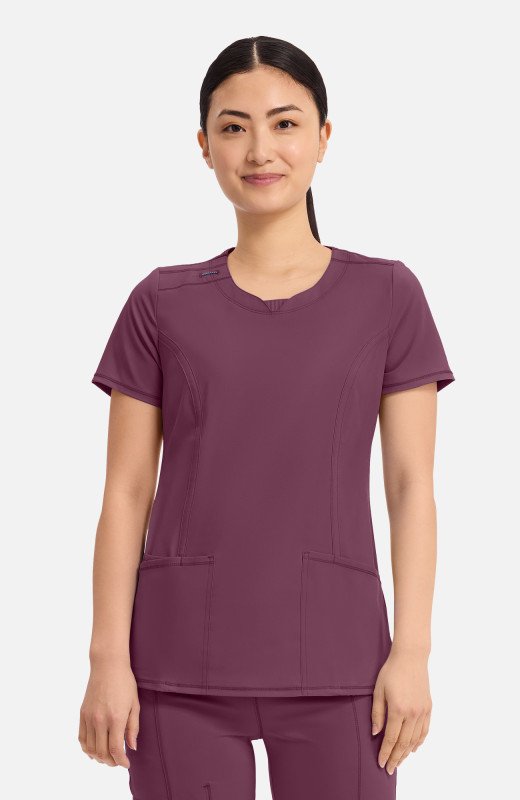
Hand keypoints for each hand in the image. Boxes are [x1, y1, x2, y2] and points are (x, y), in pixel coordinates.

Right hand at [78, 659, 139, 767]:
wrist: (107, 665)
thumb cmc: (125, 682)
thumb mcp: (135, 704)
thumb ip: (133, 727)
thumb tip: (131, 747)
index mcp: (116, 717)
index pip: (115, 749)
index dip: (121, 761)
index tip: (126, 764)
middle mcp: (100, 720)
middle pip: (102, 752)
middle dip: (111, 762)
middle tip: (118, 761)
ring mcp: (89, 717)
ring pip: (90, 748)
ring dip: (98, 757)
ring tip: (107, 757)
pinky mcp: (82, 714)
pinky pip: (81, 738)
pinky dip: (87, 748)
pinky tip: (94, 749)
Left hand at [371, 648, 432, 774]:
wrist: (411, 657)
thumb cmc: (391, 671)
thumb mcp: (378, 690)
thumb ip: (377, 713)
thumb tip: (376, 733)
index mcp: (398, 709)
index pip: (391, 738)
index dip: (385, 753)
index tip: (381, 764)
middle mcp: (412, 713)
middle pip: (404, 743)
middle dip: (396, 758)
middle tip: (390, 769)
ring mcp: (422, 711)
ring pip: (415, 739)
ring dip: (407, 753)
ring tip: (399, 761)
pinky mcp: (428, 707)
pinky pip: (425, 730)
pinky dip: (419, 741)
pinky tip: (413, 748)